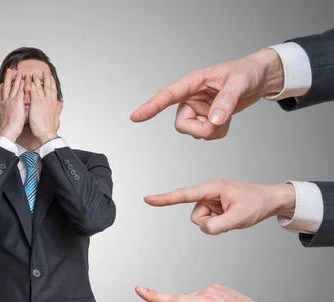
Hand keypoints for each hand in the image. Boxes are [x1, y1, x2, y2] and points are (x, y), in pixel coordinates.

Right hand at [0, 69, 25, 141]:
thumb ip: (1, 118)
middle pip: (5, 87)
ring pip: (14, 87)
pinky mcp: (17, 102)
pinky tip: (24, 80)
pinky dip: (22, 85)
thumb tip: (1, 119)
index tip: (1, 84)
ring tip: (18, 73)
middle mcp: (5, 102)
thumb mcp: (0, 122)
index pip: (0, 95)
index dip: (0, 88)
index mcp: (1, 107)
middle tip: (8, 71)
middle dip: (7, 78)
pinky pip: (20, 91)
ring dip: (16, 79)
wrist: (7, 132)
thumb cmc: (5, 130)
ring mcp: (11, 101)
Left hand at [28, 71, 60, 142]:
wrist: (46, 132)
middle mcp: (49, 101)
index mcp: (53, 104)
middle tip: (45, 72)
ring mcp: (42, 101)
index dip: (52, 84)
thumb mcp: (57, 118)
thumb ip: (58, 110)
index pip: (53, 91)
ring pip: (40, 88)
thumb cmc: (50, 129)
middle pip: (48, 87)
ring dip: (37, 80)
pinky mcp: (36, 103)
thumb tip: (60, 105)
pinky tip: (30, 82)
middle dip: (47, 78)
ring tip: (35, 74)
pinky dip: (32, 86)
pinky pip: (34, 92)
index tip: (51, 78)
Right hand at [130, 48, 283, 139]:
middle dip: (200, 130)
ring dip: (213, 130)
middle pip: (182, 124)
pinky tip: (226, 119)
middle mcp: (190, 97)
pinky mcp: (204, 118)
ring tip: (227, 115)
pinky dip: (219, 132)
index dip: (151, 106)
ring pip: (194, 132)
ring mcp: (197, 109)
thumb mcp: (240, 83)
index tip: (135, 117)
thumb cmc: (247, 72)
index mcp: (193, 82)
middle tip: (219, 124)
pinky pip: (206, 135)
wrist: (259, 78)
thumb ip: (226, 102)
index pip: (168, 95)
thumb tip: (213, 121)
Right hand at [144, 179, 295, 234]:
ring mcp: (210, 201)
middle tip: (230, 219)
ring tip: (232, 218)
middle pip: (196, 215)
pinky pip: (208, 222)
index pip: (184, 195)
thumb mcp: (240, 217)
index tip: (148, 199)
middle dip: (210, 223)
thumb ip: (218, 225)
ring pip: (201, 221)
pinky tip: (230, 218)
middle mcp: (208, 193)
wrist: (270, 201)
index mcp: (212, 188)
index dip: (165, 198)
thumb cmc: (257, 202)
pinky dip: (219, 225)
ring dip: (216, 225)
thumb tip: (204, 229)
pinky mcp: (213, 208)